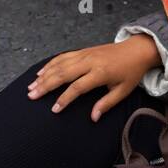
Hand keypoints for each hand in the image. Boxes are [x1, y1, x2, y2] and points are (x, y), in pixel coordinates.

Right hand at [28, 34, 160, 119]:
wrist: (136, 50)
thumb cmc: (130, 73)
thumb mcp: (122, 91)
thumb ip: (106, 104)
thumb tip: (93, 117)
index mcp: (100, 73)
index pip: (77, 87)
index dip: (65, 99)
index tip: (54, 109)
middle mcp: (89, 61)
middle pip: (62, 73)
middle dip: (45, 85)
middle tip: (32, 95)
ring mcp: (84, 54)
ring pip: (59, 64)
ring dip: (44, 75)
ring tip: (31, 86)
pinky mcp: (82, 51)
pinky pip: (62, 57)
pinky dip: (50, 64)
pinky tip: (41, 72)